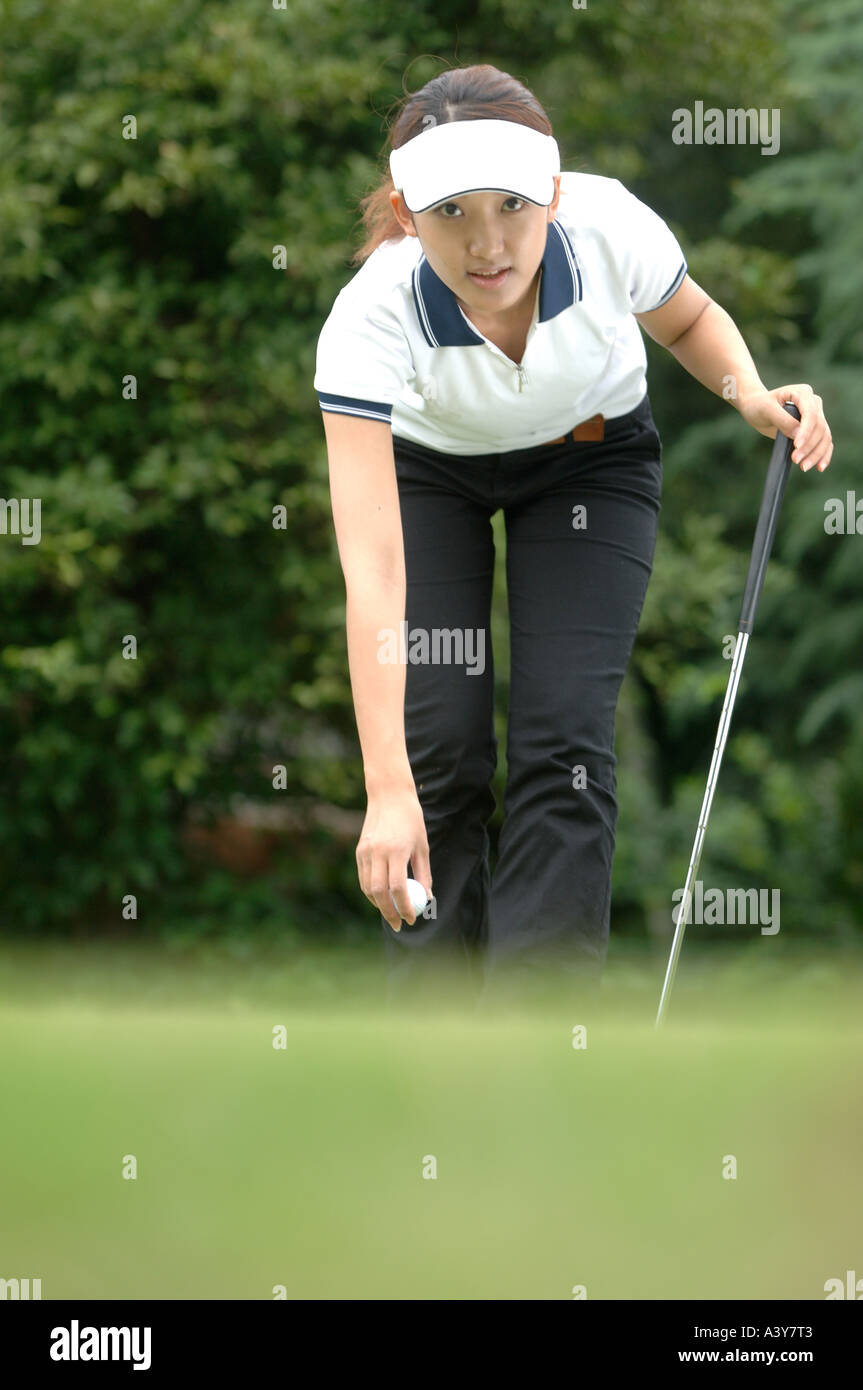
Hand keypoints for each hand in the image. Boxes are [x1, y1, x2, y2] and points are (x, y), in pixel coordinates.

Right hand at [356, 783, 431, 931]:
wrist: (388, 795)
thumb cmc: (411, 820)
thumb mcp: (422, 846)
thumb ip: (423, 873)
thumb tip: (426, 898)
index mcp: (397, 850)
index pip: (399, 887)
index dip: (405, 907)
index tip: (411, 919)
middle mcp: (378, 852)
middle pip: (379, 892)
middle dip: (389, 912)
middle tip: (399, 924)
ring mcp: (365, 851)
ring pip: (367, 887)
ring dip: (379, 904)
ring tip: (391, 912)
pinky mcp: (359, 850)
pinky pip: (364, 877)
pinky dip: (372, 891)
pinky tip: (382, 896)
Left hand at [737, 384, 832, 472]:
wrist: (757, 408)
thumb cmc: (759, 405)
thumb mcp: (767, 410)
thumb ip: (783, 420)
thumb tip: (798, 435)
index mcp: (803, 393)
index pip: (811, 413)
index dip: (806, 431)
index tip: (797, 445)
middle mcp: (814, 403)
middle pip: (820, 427)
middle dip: (809, 446)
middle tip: (795, 460)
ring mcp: (816, 416)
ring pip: (824, 436)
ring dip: (817, 453)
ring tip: (804, 467)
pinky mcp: (814, 429)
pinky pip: (824, 442)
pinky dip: (823, 454)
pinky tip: (819, 467)